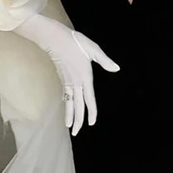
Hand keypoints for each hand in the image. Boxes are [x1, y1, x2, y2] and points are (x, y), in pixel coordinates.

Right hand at [15, 13, 119, 133]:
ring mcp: (68, 82)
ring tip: (70, 128)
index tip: (92, 123)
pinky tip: (68, 111)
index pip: (89, 98)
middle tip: (77, 133)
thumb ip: (105, 60)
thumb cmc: (75, 43)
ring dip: (70, 116)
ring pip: (69, 103)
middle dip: (78, 120)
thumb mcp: (93, 49)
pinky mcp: (63, 80)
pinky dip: (67, 106)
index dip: (91, 111)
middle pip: (77, 105)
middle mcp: (76, 83)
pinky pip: (66, 97)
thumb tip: (117, 69)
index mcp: (85, 77)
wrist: (55, 39)